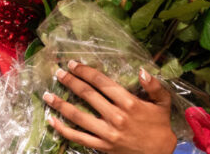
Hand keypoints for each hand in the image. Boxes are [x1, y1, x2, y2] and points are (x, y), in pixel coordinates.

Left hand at [42, 61, 176, 153]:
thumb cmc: (160, 126)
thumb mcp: (162, 103)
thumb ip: (154, 86)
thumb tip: (142, 70)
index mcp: (129, 103)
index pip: (101, 82)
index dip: (85, 71)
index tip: (73, 64)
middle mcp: (116, 117)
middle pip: (87, 95)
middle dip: (70, 82)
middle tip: (58, 73)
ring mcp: (107, 133)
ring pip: (78, 116)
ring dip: (60, 104)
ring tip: (47, 95)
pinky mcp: (103, 147)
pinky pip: (78, 138)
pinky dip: (63, 129)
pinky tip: (51, 120)